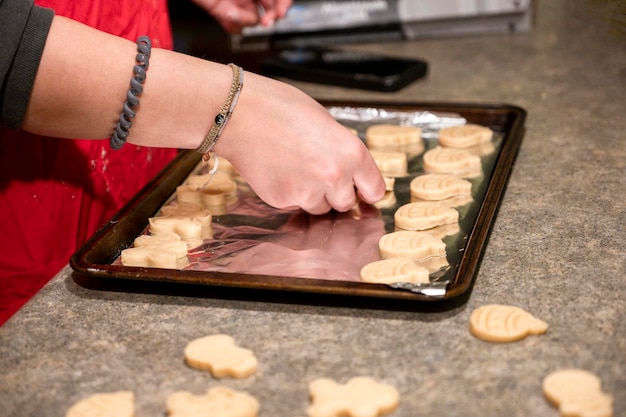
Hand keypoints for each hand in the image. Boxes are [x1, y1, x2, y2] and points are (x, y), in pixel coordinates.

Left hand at [191, 0, 291, 33]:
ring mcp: (236, 3)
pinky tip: (226, 13)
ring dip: (245, 18)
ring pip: (252, 21)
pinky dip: (232, 24)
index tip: (281, 12)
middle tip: (268, 21)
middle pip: (270, 11)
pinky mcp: (222, 12)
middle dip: (270, 17)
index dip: (284, 5)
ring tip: (232, 10)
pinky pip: (234, 27)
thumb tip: (277, 2)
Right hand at [213, 72, 386, 214]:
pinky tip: (280, 171)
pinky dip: (291, 194)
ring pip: (321, 208)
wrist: (239, 114)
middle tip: (320, 173)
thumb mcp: (326, 121)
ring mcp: (307, 192)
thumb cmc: (280, 108)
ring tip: (297, 169)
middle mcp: (334, 177)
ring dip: (314, 196)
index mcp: (352, 153)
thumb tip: (351, 171)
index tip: (362, 190)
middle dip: (337, 193)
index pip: (374, 190)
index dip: (367, 190)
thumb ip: (343, 150)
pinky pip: (295, 205)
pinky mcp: (283, 201)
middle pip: (346, 204)